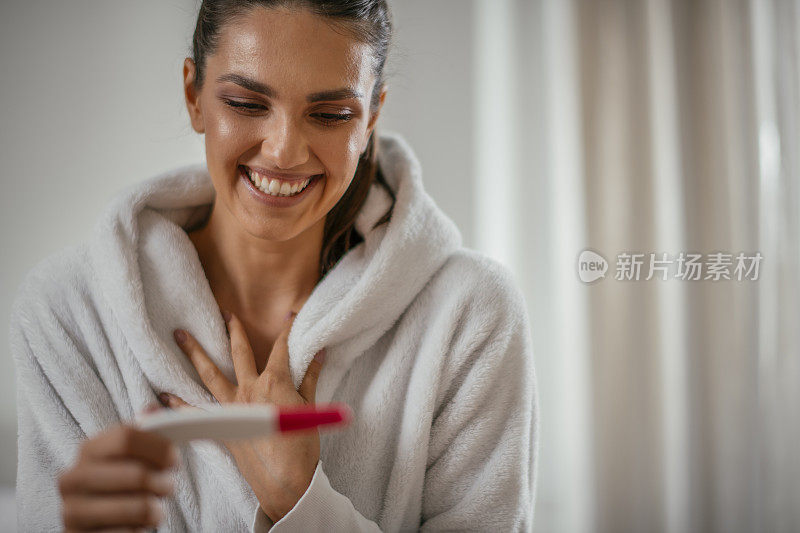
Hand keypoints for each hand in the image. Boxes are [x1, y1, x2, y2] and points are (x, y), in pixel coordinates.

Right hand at [59, 404, 176, 531]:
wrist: (96, 525)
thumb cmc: (121, 484)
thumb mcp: (130, 456)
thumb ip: (143, 432)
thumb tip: (154, 409)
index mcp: (88, 450)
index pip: (127, 438)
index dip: (159, 447)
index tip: (174, 460)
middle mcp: (72, 479)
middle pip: (137, 474)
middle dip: (164, 482)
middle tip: (168, 487)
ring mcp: (72, 512)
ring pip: (139, 507)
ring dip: (157, 510)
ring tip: (155, 509)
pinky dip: (141, 530)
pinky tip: (137, 527)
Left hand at [164, 310, 325, 521]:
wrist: (285, 481)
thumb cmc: (301, 446)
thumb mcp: (311, 408)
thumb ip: (311, 377)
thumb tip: (320, 352)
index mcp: (274, 382)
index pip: (281, 348)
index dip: (288, 330)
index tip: (290, 315)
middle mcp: (249, 390)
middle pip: (239, 353)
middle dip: (232, 330)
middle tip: (224, 312)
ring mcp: (232, 408)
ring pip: (209, 375)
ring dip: (194, 353)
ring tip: (180, 336)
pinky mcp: (222, 428)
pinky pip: (196, 414)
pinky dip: (178, 404)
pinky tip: (164, 395)